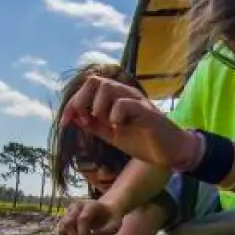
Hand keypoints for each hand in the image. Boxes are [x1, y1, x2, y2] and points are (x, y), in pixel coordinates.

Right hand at [59, 200, 122, 234]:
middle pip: (67, 223)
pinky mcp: (66, 215)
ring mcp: (70, 210)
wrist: (107, 210)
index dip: (83, 234)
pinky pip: (61, 229)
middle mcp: (77, 206)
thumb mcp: (114, 227)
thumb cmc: (112, 219)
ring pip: (62, 227)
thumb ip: (104, 233)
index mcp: (91, 205)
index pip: (82, 219)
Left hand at [61, 76, 195, 168]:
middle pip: (95, 81)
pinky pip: (125, 104)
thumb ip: (93, 124)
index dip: (73, 103)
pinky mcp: (147, 112)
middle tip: (84, 120)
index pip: (89, 87)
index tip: (64, 122)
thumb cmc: (142, 140)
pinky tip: (118, 128)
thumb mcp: (110, 133)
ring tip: (103, 122)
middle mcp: (125, 94)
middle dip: (82, 100)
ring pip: (108, 88)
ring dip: (98, 106)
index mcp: (115, 98)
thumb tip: (71, 117)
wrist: (169, 152)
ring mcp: (137, 101)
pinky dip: (115, 115)